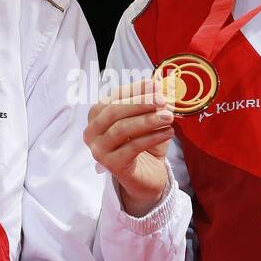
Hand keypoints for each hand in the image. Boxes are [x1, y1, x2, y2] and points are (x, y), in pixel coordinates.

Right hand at [84, 78, 172, 215]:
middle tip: (163, 100)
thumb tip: (157, 84)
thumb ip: (150, 102)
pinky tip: (168, 132)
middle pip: (113, 111)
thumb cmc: (145, 144)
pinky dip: (153, 137)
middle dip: (140, 103)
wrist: (148, 176)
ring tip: (169, 117)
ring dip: (148, 120)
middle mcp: (92, 132)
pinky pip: (132, 147)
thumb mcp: (148, 119)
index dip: (134, 90)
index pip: (113, 97)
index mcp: (96, 116)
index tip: (156, 85)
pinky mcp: (112, 165)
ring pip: (122, 129)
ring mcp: (99, 150)